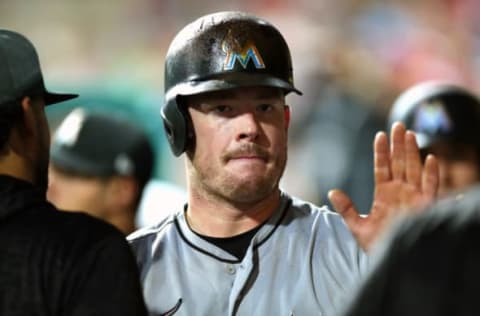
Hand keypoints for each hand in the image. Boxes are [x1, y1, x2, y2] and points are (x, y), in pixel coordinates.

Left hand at [328, 122, 438, 250]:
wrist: (393, 261)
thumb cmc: (378, 245)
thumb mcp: (357, 226)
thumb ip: (346, 208)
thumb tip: (331, 192)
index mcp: (384, 194)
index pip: (382, 167)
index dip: (381, 152)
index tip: (379, 135)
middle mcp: (400, 192)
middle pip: (400, 163)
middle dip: (399, 144)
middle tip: (398, 125)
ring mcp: (414, 197)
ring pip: (414, 169)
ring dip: (413, 152)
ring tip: (409, 134)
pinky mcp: (426, 207)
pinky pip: (431, 188)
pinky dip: (431, 174)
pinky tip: (429, 159)